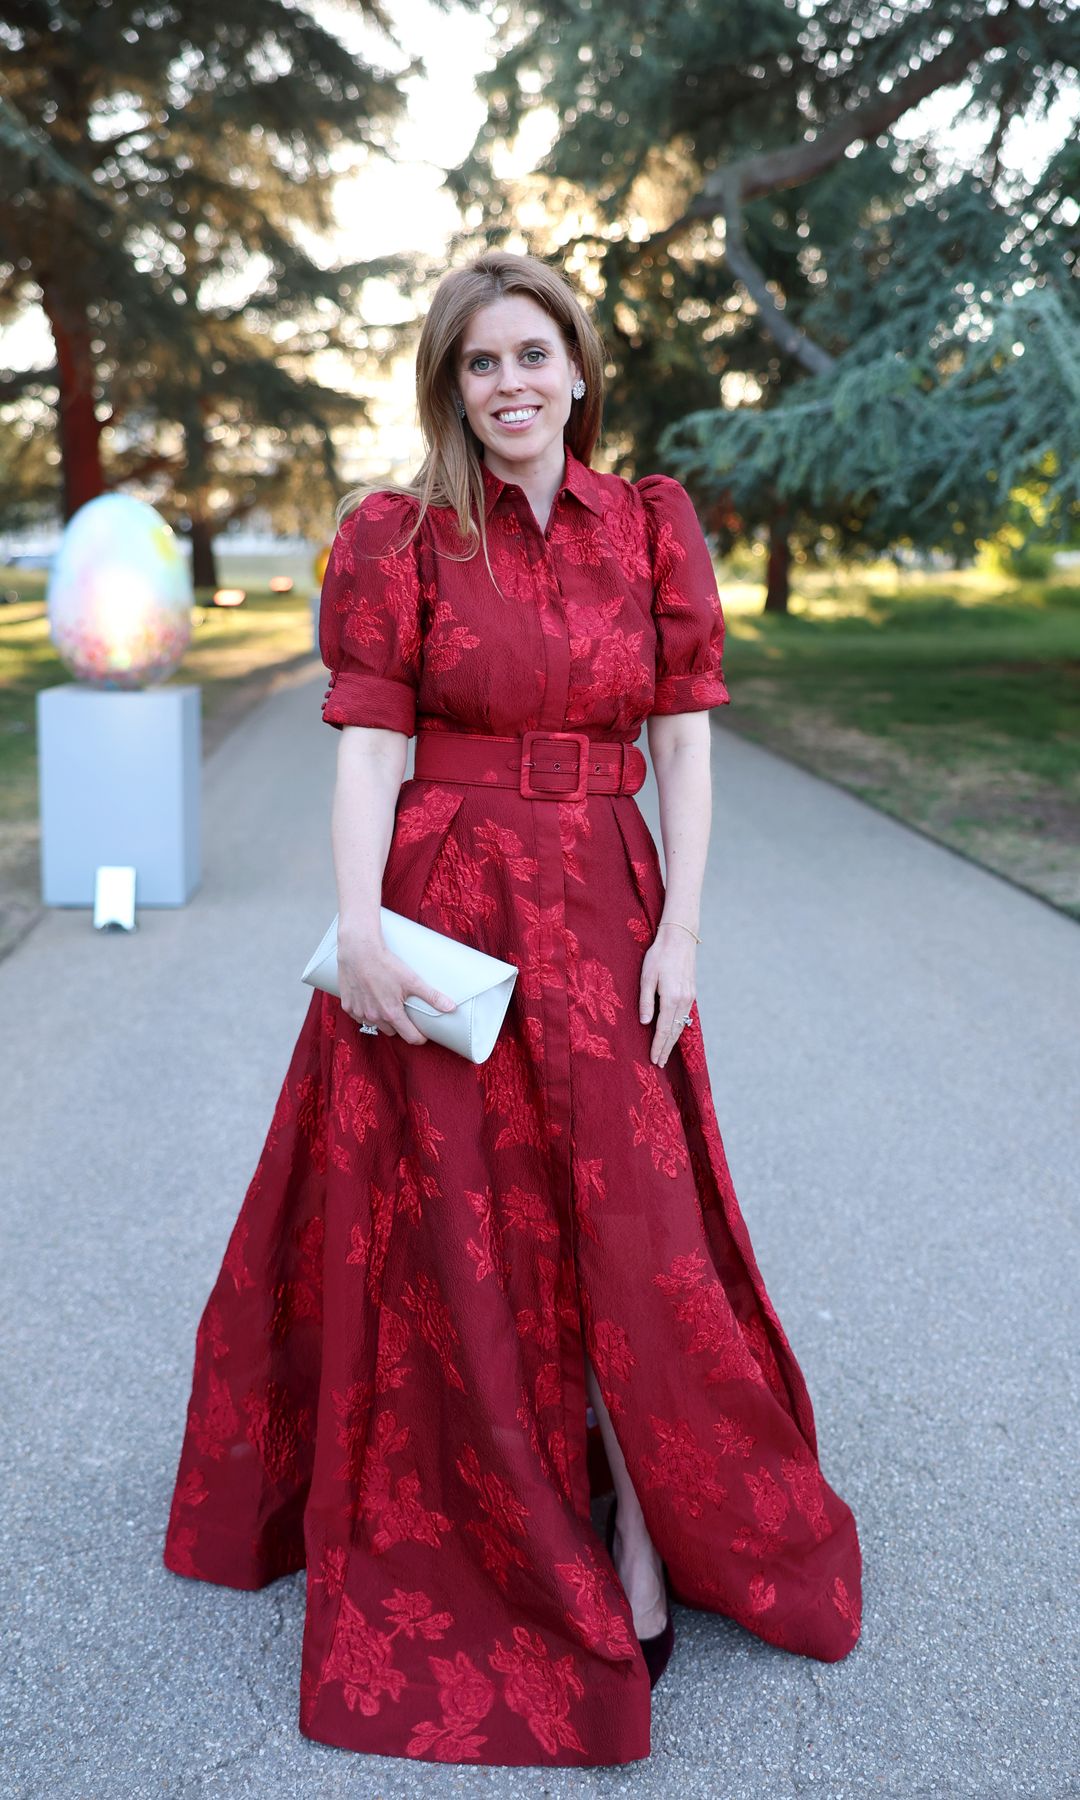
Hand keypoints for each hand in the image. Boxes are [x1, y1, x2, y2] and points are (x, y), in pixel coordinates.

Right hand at [337, 926, 457, 1043]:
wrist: (359, 951)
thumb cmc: (385, 964)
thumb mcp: (412, 980)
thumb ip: (432, 996)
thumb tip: (451, 1007)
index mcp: (391, 1014)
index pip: (410, 1037)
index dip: (419, 1037)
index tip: (423, 1033)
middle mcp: (374, 1017)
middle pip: (392, 1032)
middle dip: (400, 1026)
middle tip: (404, 1012)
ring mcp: (359, 1012)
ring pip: (375, 1025)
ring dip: (381, 1019)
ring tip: (386, 1004)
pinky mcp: (347, 1005)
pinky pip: (358, 1016)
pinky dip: (365, 1012)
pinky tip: (369, 999)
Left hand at [639, 922, 695, 1067]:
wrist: (679, 938)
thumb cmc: (659, 956)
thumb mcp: (646, 977)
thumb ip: (646, 1001)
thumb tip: (645, 1023)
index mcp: (671, 998)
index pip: (663, 1029)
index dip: (658, 1046)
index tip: (653, 1060)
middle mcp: (683, 1001)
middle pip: (674, 1031)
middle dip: (666, 1049)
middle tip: (659, 1064)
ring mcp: (690, 997)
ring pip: (681, 1025)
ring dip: (673, 1040)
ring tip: (665, 1053)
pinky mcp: (691, 992)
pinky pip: (685, 1016)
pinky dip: (679, 1028)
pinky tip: (674, 1033)